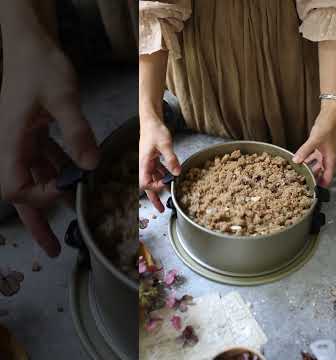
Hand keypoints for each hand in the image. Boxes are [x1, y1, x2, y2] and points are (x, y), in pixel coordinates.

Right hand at [0, 33, 98, 256]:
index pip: (16, 186)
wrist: (30, 44)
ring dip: (50, 199)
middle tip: (53, 249)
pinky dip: (59, 173)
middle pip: (20, 192)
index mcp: (11, 141)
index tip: (68, 191)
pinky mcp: (32, 134)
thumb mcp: (62, 97)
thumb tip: (90, 166)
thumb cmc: (40, 66)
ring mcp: (21, 140)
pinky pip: (44, 161)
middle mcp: (12, 145)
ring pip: (33, 179)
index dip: (41, 197)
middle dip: (36, 221)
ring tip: (66, 225)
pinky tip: (75, 179)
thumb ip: (76, 132)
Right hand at [139, 111, 180, 211]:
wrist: (151, 120)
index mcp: (144, 163)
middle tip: (162, 209)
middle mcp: (145, 165)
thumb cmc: (154, 130)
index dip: (154, 188)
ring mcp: (149, 162)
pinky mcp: (153, 159)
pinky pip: (158, 171)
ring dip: (160, 188)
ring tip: (168, 197)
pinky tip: (171, 179)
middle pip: (148, 186)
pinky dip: (164, 176)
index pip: (145, 182)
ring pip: (154, 179)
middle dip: (154, 198)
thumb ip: (171, 159)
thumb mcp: (165, 144)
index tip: (166, 186)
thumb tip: (177, 172)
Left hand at [293, 102, 335, 186]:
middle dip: (313, 178)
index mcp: (330, 158)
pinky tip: (298, 161)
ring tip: (298, 174)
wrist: (329, 114)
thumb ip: (305, 151)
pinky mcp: (318, 147)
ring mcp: (322, 152)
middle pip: (321, 172)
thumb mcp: (315, 140)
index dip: (322, 185)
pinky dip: (305, 159)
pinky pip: (311, 157)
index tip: (314, 191)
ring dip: (308, 169)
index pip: (328, 177)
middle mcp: (327, 157)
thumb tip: (296, 161)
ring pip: (315, 165)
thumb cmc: (327, 126)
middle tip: (302, 183)